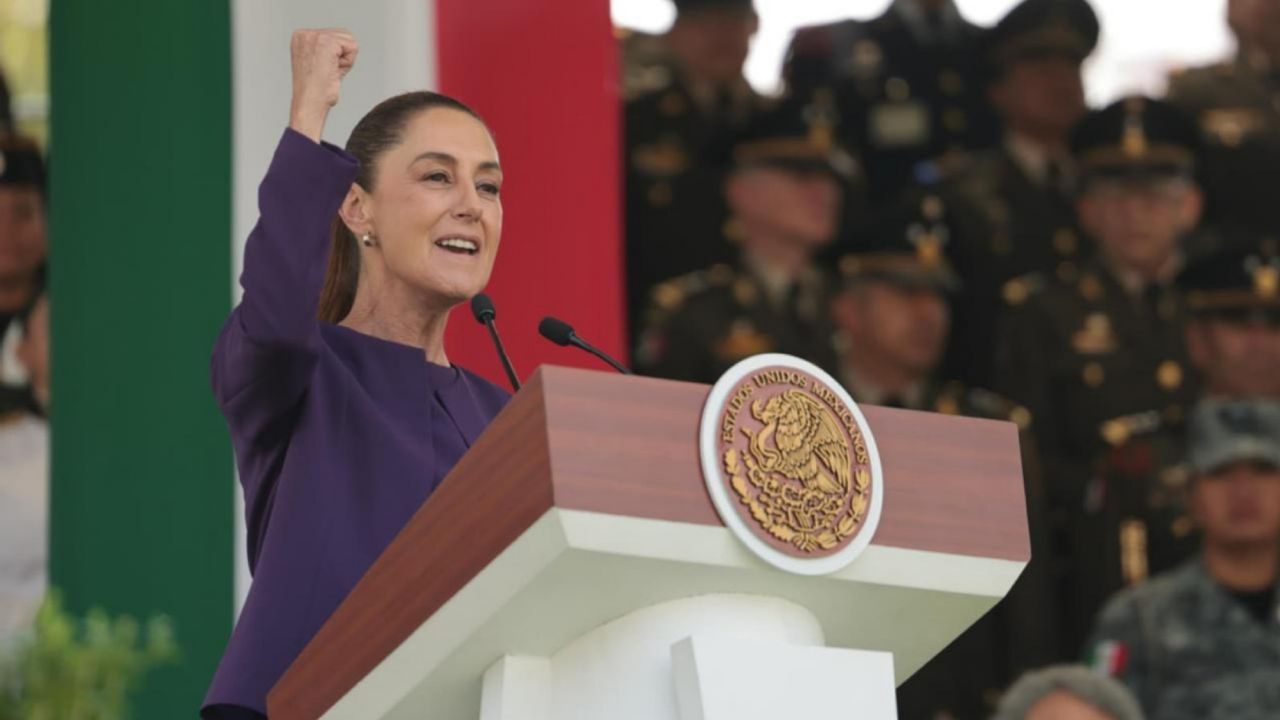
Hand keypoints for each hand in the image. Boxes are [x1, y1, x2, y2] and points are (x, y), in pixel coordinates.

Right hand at [288, 28, 357, 142]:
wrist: (309, 103)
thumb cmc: (315, 91)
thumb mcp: (319, 63)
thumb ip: (328, 50)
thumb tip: (347, 43)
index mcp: (301, 37)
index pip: (335, 36)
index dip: (336, 57)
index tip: (322, 70)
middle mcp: (305, 34)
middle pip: (345, 35)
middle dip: (342, 57)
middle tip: (327, 73)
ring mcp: (314, 36)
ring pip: (349, 40)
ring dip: (344, 60)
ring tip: (329, 72)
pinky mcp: (326, 42)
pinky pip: (352, 47)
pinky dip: (347, 62)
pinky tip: (332, 71)